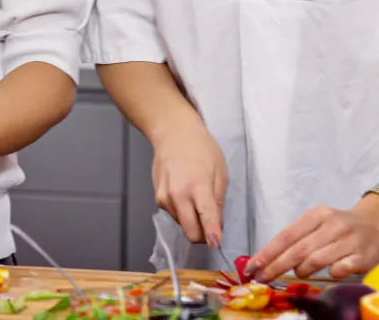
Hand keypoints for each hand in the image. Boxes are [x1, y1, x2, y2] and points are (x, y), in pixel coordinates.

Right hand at [150, 122, 227, 246]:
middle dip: (203, 235)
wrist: (173, 134)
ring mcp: (165, 198)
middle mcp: (178, 195)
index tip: (216, 245)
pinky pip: (174, 215)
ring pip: (182, 225)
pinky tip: (185, 194)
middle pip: (190, 232)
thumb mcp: (220, 173)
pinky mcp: (158, 199)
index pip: (206, 219)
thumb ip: (218, 202)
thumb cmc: (201, 149)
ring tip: (196, 199)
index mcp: (198, 186)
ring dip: (192, 221)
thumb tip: (216, 228)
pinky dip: (182, 212)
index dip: (213, 236)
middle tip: (211, 227)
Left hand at [249, 196, 378, 281]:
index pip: (287, 235)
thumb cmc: (339, 226)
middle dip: (276, 266)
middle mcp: (333, 225)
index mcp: (317, 215)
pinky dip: (330, 273)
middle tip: (262, 278)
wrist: (376, 223)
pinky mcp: (365, 256)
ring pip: (317, 259)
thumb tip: (268, 259)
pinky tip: (329, 273)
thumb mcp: (317, 223)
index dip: (268, 253)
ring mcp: (349, 241)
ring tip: (298, 273)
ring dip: (302, 270)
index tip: (252, 266)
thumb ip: (297, 238)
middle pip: (298, 249)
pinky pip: (341, 269)